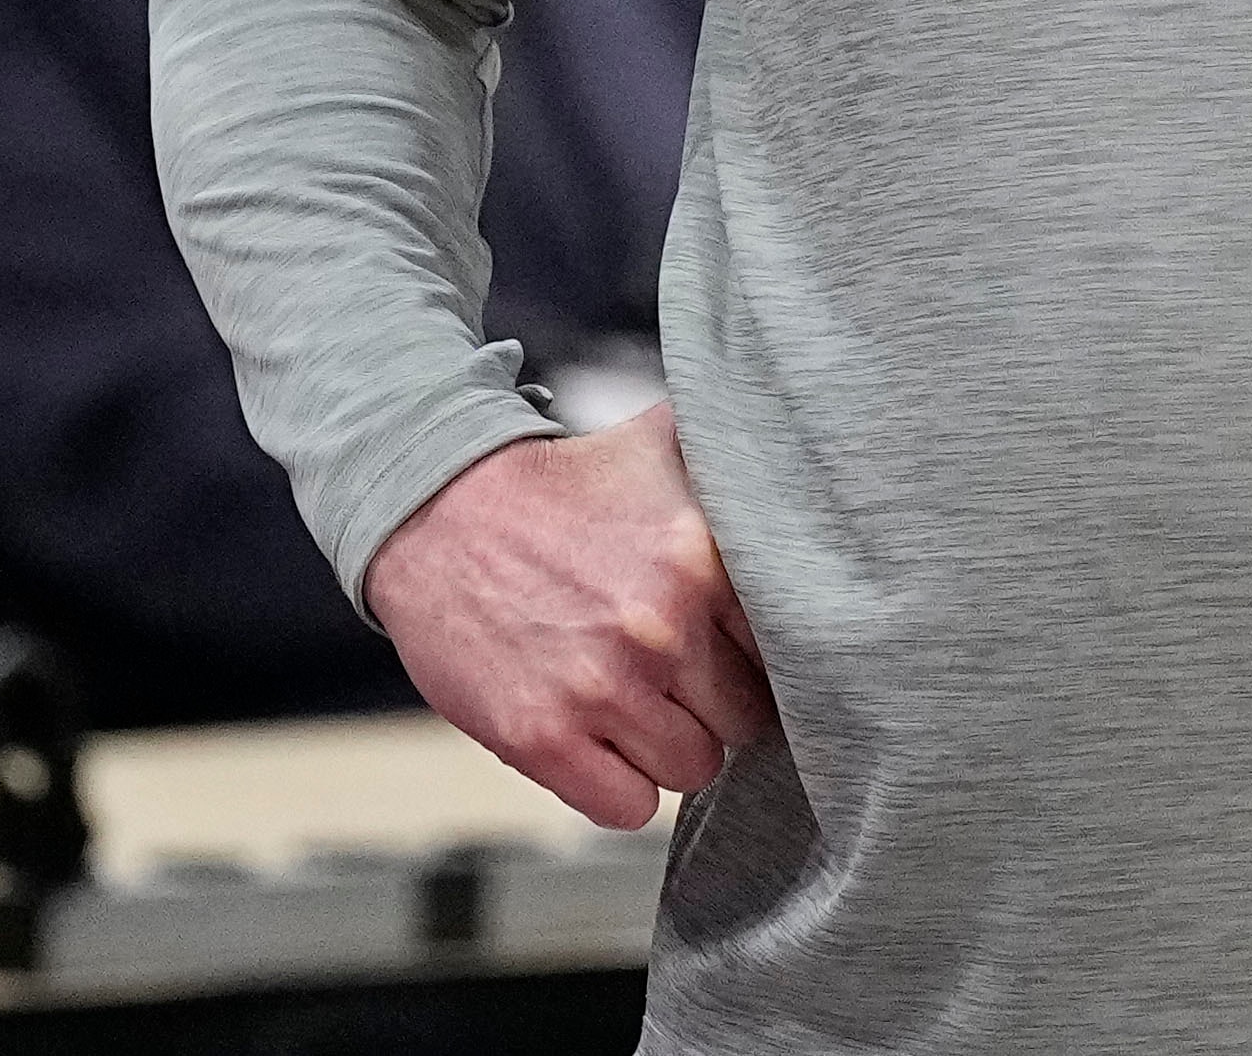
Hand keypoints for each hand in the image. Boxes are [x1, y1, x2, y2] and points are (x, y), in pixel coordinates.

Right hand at [366, 405, 772, 829]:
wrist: (436, 513)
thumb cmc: (561, 486)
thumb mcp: (661, 443)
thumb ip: (740, 454)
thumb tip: (814, 455)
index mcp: (700, 556)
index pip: (785, 653)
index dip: (756, 657)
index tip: (727, 648)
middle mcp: (660, 625)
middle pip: (745, 720)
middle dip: (714, 703)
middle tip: (672, 675)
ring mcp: (600, 687)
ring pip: (693, 769)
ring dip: (666, 746)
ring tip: (629, 699)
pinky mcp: (542, 739)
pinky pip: (627, 809)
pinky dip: (616, 786)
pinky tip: (595, 738)